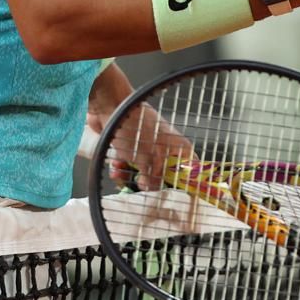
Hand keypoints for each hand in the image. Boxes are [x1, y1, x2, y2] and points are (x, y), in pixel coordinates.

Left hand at [88, 63, 192, 190]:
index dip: (182, 182)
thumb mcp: (147, 160)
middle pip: (162, 175)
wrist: (110, 107)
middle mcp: (164, 146)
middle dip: (147, 182)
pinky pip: (129, 165)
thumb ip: (153, 179)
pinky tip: (114, 166)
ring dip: (129, 175)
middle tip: (138, 185)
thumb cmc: (135, 128)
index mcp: (177, 146)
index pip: (189, 167)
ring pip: (143, 171)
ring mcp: (147, 146)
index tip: (170, 192)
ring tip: (120, 172)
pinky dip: (121, 168)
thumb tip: (150, 188)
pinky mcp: (131, 146)